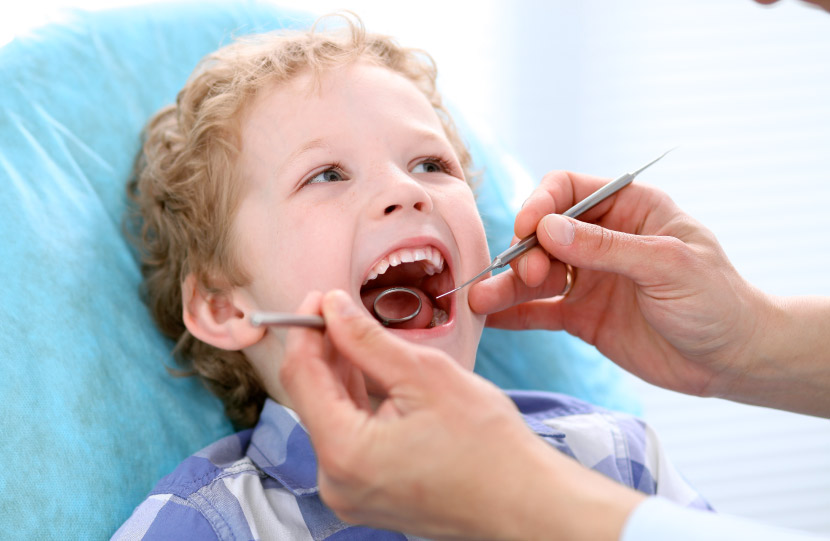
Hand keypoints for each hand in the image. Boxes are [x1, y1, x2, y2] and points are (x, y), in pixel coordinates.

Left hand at [280, 290, 641, 539]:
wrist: (524, 501)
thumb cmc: (488, 446)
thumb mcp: (426, 375)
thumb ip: (368, 339)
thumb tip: (332, 307)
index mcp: (344, 452)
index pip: (300, 376)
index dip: (306, 330)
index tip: (320, 298)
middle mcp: (335, 481)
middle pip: (312, 398)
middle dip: (325, 350)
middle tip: (342, 310)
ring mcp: (350, 493)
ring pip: (330, 417)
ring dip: (341, 375)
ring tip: (361, 337)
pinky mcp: (368, 495)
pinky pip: (349, 439)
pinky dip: (357, 404)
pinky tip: (373, 375)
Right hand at [469, 170, 769, 398]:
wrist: (732, 360)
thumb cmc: (716, 301)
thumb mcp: (667, 266)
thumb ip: (606, 247)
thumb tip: (547, 228)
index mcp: (628, 209)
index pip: (568, 190)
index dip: (540, 204)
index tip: (527, 229)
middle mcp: (602, 240)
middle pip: (544, 234)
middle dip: (525, 252)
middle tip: (526, 276)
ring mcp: (589, 279)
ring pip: (536, 274)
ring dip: (507, 285)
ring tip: (480, 300)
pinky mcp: (582, 316)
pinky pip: (540, 310)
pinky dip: (514, 314)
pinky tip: (489, 319)